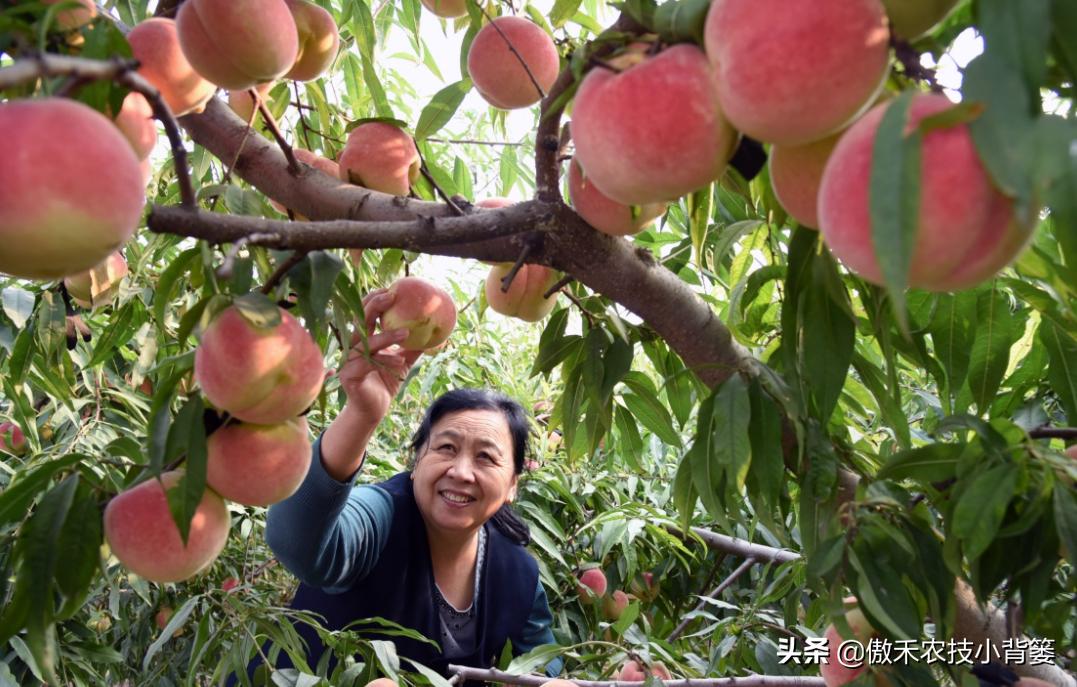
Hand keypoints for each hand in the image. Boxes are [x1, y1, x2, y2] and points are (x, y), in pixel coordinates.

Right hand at [338, 288, 422, 425]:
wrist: (372, 411)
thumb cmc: (385, 382)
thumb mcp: (402, 361)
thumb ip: (413, 347)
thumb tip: (434, 333)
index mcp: (363, 339)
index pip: (365, 313)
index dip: (375, 298)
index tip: (392, 288)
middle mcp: (352, 346)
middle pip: (359, 320)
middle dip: (374, 305)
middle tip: (392, 296)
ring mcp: (348, 360)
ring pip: (365, 342)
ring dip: (385, 336)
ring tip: (405, 333)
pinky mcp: (349, 375)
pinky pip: (366, 364)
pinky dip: (383, 360)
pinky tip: (399, 361)